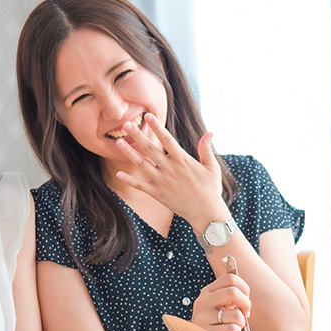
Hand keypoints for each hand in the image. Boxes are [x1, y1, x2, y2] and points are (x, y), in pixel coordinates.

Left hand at [112, 114, 227, 226]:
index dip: (157, 127)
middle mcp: (170, 169)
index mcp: (182, 160)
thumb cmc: (211, 189)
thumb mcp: (212, 168)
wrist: (206, 214)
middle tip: (126, 123)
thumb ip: (206, 150)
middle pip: (150, 149)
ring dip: (129, 153)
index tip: (148, 116)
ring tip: (118, 142)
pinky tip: (118, 174)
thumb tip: (209, 133)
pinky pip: (140, 186)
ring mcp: (162, 182)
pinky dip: (129, 180)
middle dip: (137, 135)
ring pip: (142, 164)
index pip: (167, 140)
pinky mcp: (157, 194)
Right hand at [189, 272, 251, 330]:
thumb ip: (228, 295)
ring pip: (236, 314)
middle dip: (246, 303)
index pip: (230, 278)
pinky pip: (232, 328)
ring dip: (242, 321)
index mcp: (207, 291)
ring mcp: (203, 317)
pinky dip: (237, 330)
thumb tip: (246, 293)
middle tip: (245, 313)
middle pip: (234, 292)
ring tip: (236, 324)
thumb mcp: (215, 304)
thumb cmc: (210, 321)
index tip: (245, 299)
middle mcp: (203, 301)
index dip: (244, 288)